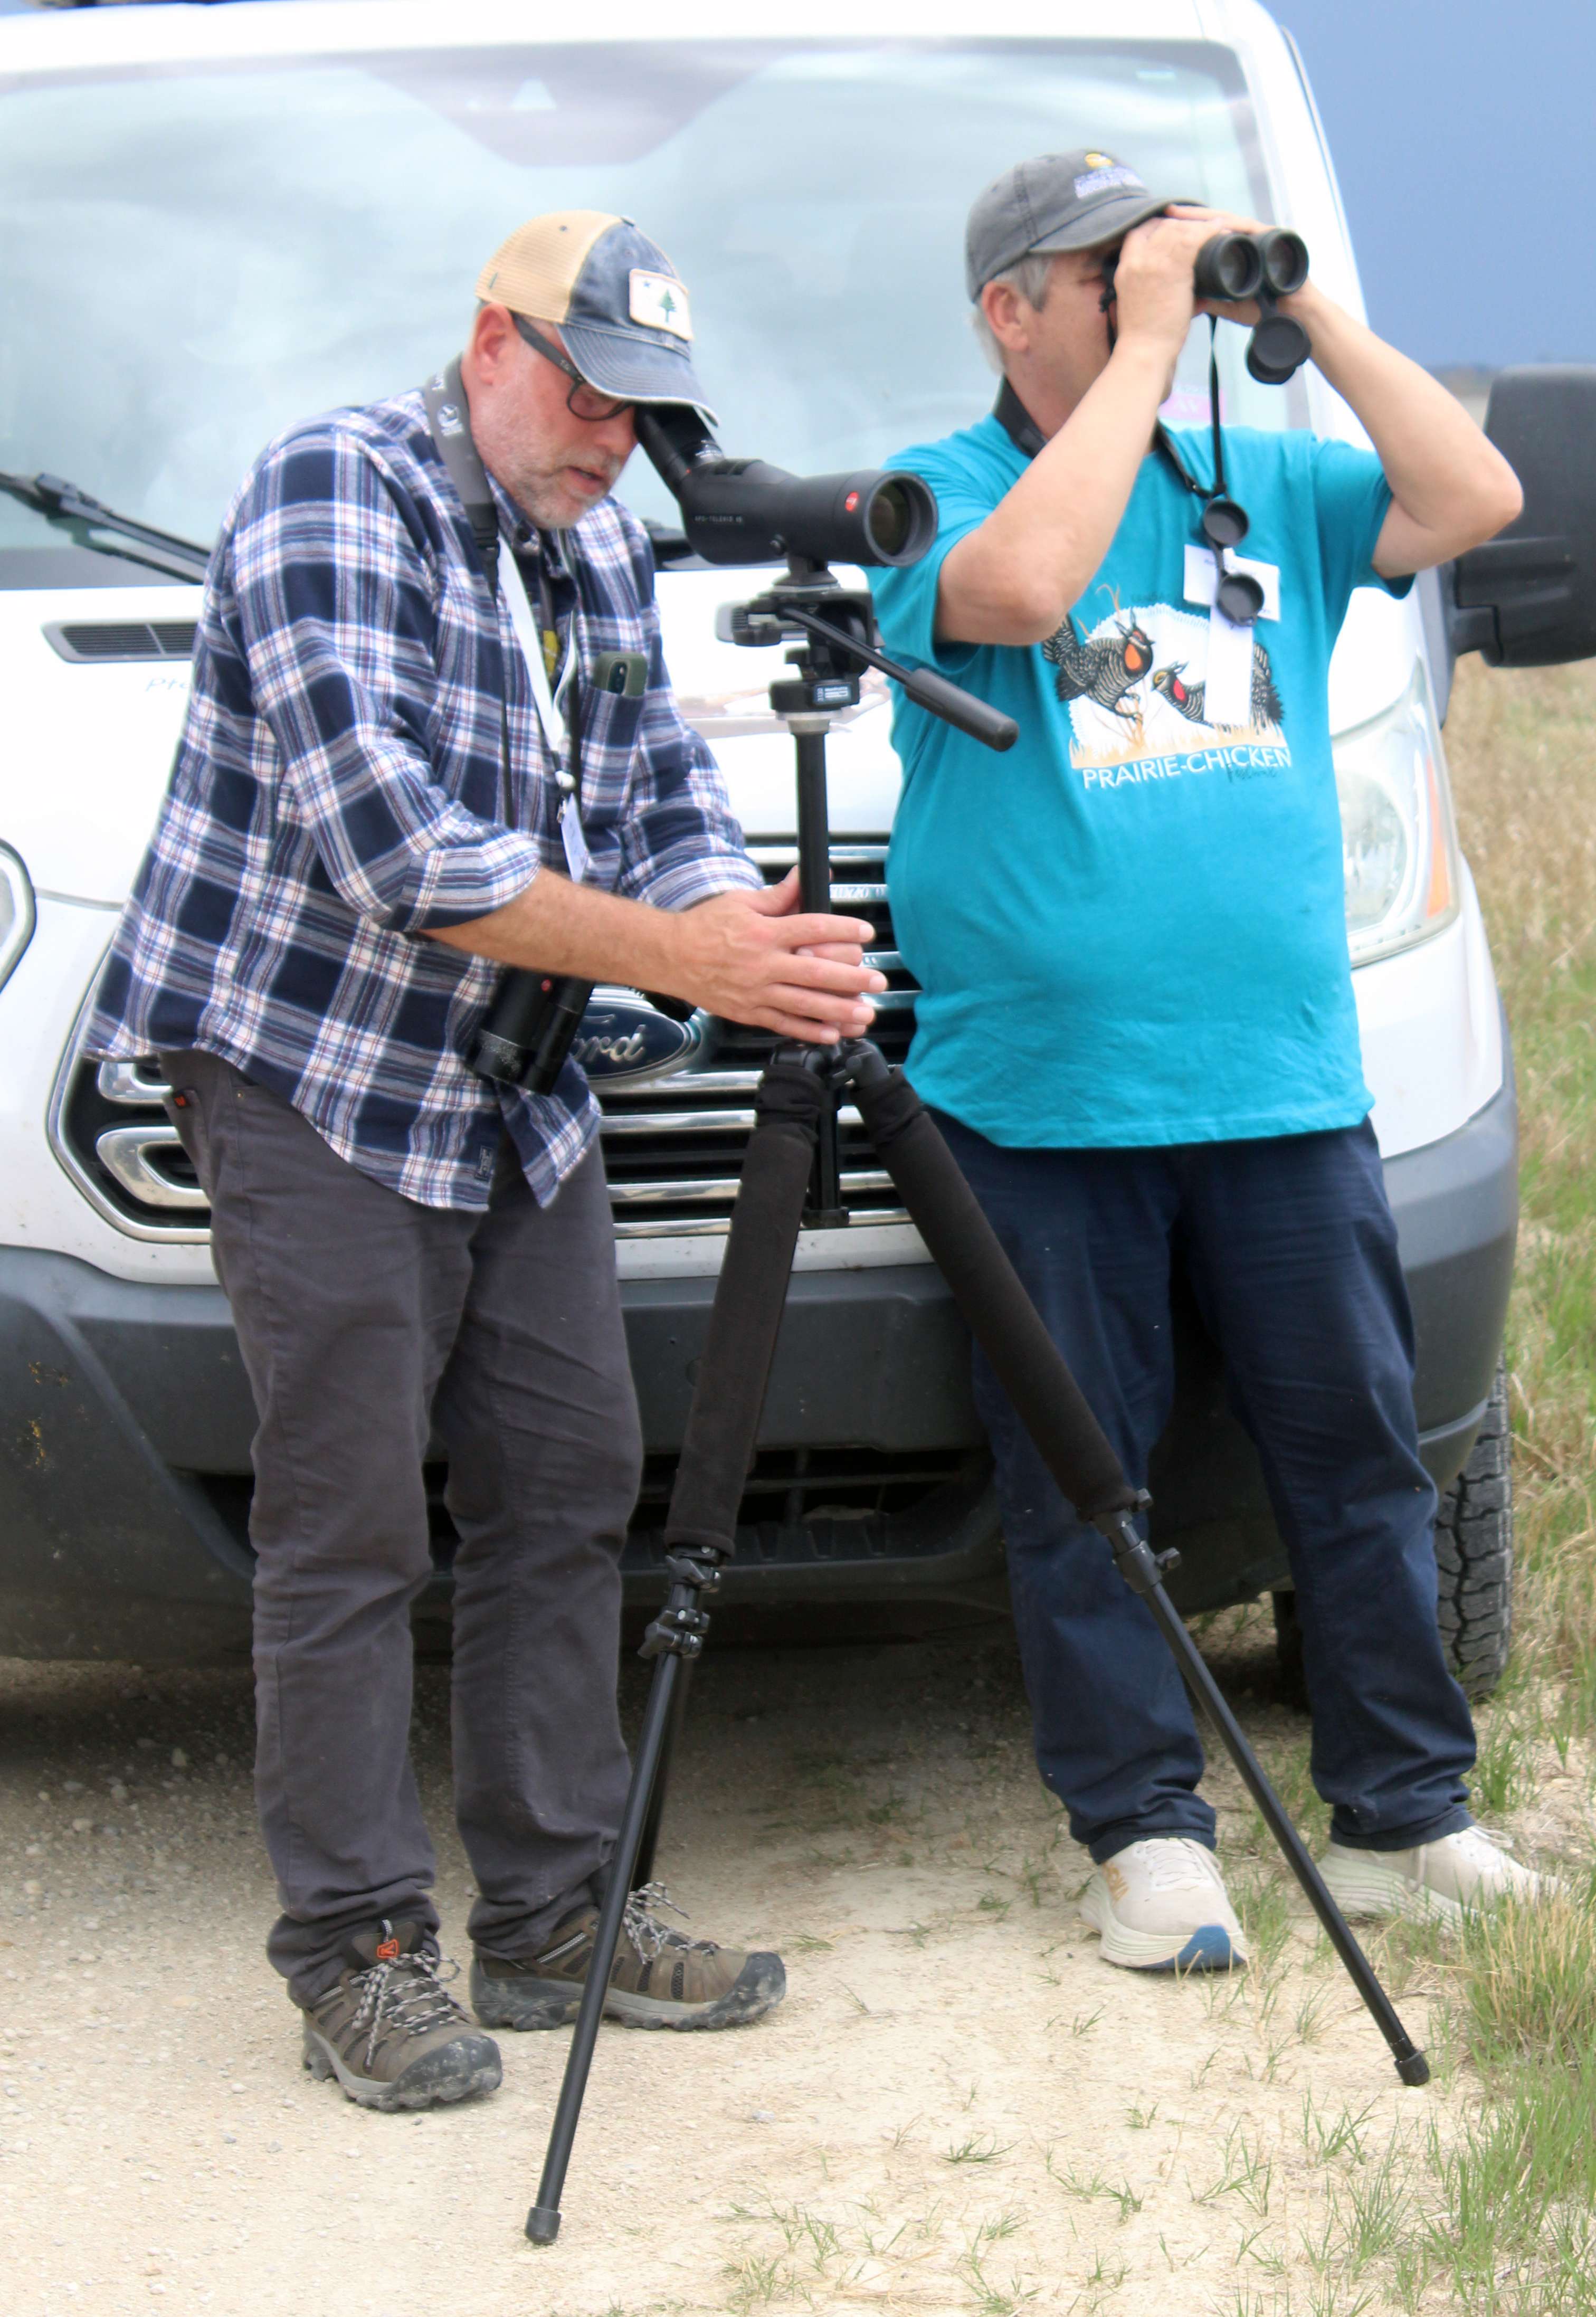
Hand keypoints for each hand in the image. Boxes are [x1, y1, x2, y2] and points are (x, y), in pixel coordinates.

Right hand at [669, 877, 884, 1041]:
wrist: (670, 956)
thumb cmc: (704, 927)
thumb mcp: (741, 902)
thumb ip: (778, 895)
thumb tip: (804, 876)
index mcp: (764, 932)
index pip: (812, 928)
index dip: (843, 930)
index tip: (865, 933)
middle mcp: (763, 964)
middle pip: (816, 971)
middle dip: (852, 978)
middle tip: (878, 981)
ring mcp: (756, 991)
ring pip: (805, 1003)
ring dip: (839, 1011)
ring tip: (866, 1014)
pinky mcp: (749, 1012)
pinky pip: (784, 1024)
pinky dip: (809, 1031)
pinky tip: (833, 1034)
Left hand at [1163, 202, 1312, 326]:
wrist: (1293, 316)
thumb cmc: (1264, 311)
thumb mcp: (1228, 305)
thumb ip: (1210, 298)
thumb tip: (1189, 298)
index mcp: (1235, 251)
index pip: (1206, 235)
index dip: (1185, 231)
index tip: (1161, 228)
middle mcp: (1247, 239)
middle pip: (1215, 222)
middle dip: (1191, 217)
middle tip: (1168, 211)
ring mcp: (1261, 236)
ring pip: (1229, 219)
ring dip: (1207, 215)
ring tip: (1185, 213)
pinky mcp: (1274, 238)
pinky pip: (1251, 227)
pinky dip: (1235, 224)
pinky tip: (1218, 222)